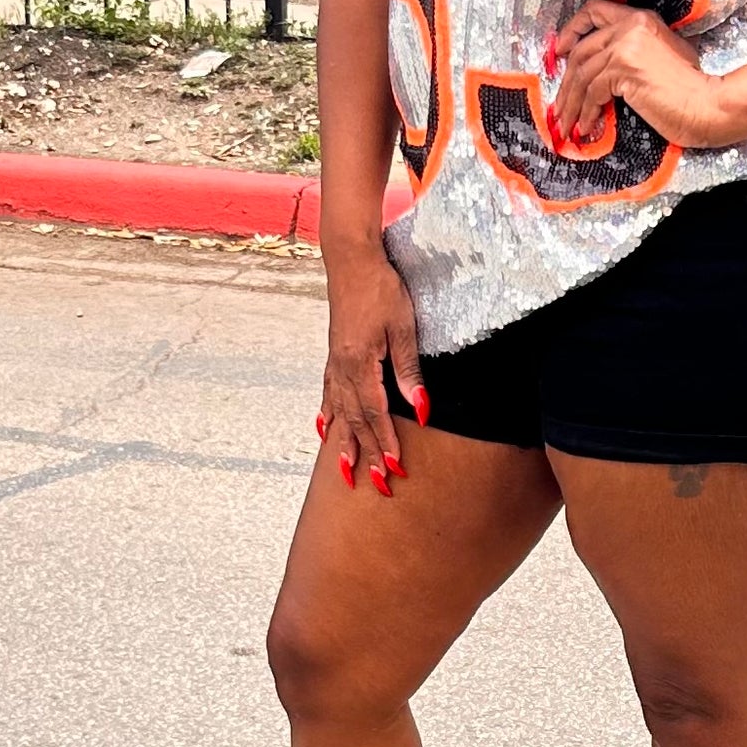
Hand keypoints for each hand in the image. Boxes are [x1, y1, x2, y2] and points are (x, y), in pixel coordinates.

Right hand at [319, 246, 426, 496]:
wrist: (352, 262)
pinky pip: (328, 394)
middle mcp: (343, 370)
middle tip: (377, 484)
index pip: (375, 414)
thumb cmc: (381, 289)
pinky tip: (325, 429)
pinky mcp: (334, 356)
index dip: (385, 443)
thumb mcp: (403, 328)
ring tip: (345, 471)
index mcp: (360, 365)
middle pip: (355, 421)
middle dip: (367, 454)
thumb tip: (421, 409)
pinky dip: (328, 416)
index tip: (394, 469)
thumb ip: (409, 371)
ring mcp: (335, 364)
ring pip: (339, 413)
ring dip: (345, 444)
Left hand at [550, 0, 736, 152]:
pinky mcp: (623, 69)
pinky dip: (586, 112)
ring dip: (571, 102)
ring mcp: (626, 46)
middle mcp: (631, 26)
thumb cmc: (690, 88)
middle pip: (582, 50)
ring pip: (582, 74)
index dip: (572, 30)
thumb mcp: (662, 55)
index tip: (560, 50)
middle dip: (566, 81)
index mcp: (640, 18)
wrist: (706, 104)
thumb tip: (601, 71)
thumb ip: (632, 51)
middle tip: (559, 103)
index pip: (594, 11)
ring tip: (567, 122)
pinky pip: (592, 92)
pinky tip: (586, 126)